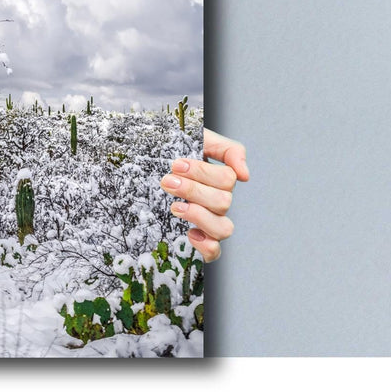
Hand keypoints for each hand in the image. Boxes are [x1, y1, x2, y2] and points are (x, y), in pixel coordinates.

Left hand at [159, 128, 248, 262]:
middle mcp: (218, 202)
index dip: (202, 173)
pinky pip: (214, 252)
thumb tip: (245, 175)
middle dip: (193, 190)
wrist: (146, 164)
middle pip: (223, 202)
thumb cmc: (174, 150)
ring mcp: (210, 222)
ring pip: (223, 228)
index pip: (227, 179)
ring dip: (199, 216)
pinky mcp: (199, 240)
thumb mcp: (199, 139)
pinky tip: (189, 233)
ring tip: (175, 206)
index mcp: (220, 179)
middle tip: (167, 181)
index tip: (176, 165)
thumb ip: (228, 149)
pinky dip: (205, 245)